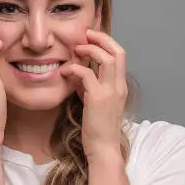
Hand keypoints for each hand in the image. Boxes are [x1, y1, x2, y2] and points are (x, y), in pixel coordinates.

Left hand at [59, 29, 127, 159]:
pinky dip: (74, 68)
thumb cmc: (99, 129)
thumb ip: (90, 88)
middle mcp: (119, 86)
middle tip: (85, 35)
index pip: (121, 55)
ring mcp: (110, 92)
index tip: (92, 39)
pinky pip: (86, 74)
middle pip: (118, 51)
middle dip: (101, 38)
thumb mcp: (96, 104)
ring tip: (76, 49)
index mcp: (121, 87)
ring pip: (106, 58)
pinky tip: (64, 72)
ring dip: (89, 49)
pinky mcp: (97, 98)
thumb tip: (79, 76)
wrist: (103, 148)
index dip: (107, 42)